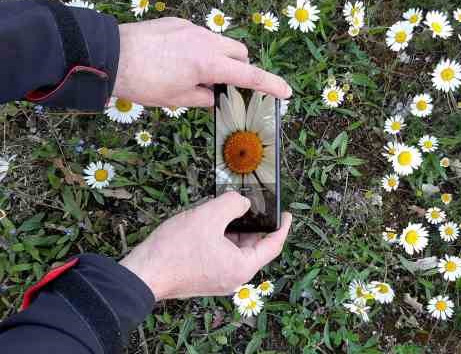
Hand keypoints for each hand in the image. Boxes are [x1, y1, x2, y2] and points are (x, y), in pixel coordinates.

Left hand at [113, 17, 291, 106]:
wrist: (111, 56)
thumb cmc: (144, 82)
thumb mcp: (176, 99)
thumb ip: (202, 98)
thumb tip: (213, 96)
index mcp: (210, 64)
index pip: (250, 76)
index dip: (271, 85)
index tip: (286, 92)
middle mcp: (206, 42)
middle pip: (239, 53)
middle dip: (239, 68)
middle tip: (224, 85)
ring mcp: (192, 29)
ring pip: (220, 42)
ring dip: (219, 58)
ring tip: (196, 73)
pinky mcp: (177, 23)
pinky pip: (199, 35)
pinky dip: (198, 48)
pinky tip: (176, 59)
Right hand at [119, 192, 291, 299]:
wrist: (142, 274)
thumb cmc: (174, 250)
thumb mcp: (208, 216)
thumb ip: (232, 204)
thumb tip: (243, 203)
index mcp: (242, 268)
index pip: (273, 246)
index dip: (282, 227)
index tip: (286, 214)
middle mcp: (233, 278)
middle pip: (253, 247)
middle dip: (253, 224)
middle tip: (250, 205)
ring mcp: (218, 279)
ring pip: (236, 250)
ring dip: (235, 230)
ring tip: (226, 210)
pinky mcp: (204, 277)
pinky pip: (222, 255)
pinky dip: (222, 239)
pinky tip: (210, 224)